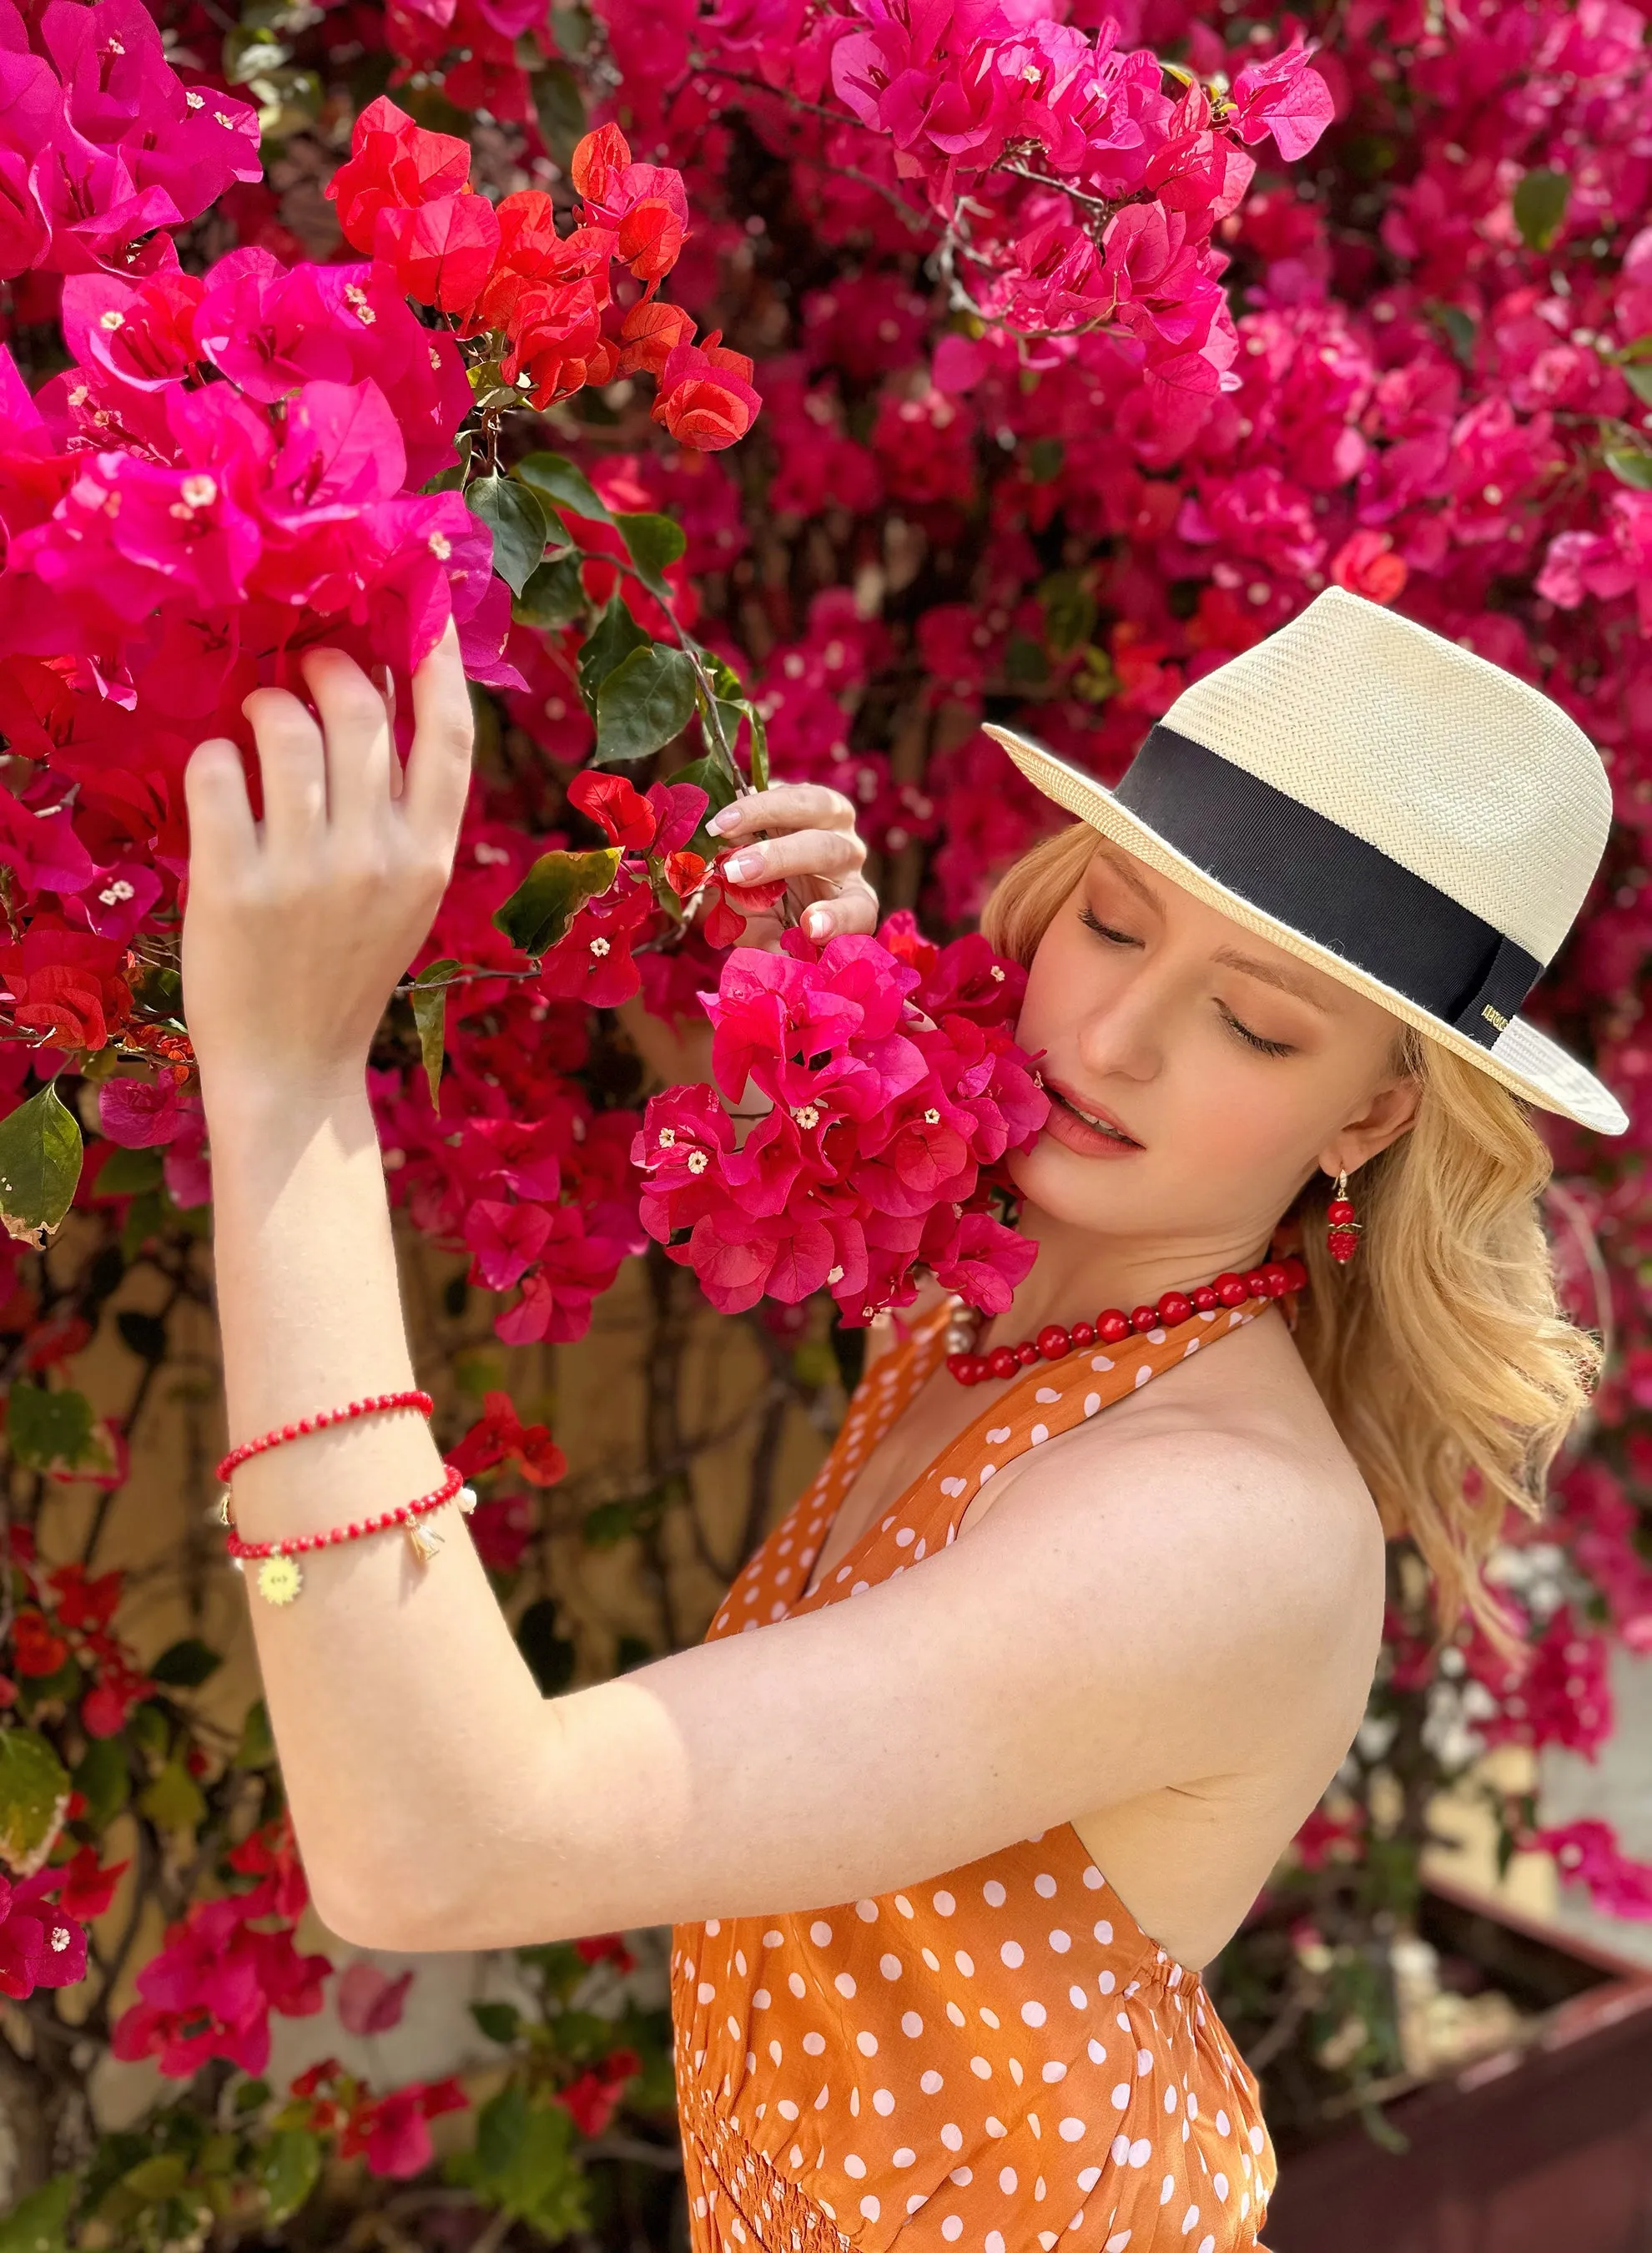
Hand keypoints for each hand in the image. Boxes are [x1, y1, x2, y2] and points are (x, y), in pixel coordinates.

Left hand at [181, 624, 473, 1105]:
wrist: (294, 1067)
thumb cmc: (346, 970)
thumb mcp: (405, 895)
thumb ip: (404, 811)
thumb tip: (380, 693)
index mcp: (431, 857)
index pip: (449, 733)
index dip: (435, 657)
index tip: (421, 604)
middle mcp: (376, 858)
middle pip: (359, 710)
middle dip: (327, 667)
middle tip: (305, 667)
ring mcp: (304, 873)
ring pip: (284, 728)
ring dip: (264, 704)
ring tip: (257, 720)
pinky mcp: (233, 885)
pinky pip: (216, 772)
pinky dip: (212, 757)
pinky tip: (218, 776)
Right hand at [704, 780, 878, 947]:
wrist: (748, 875)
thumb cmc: (763, 915)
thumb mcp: (764, 935)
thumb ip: (770, 947)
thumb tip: (776, 962)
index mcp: (851, 902)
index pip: (858, 910)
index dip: (838, 919)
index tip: (810, 928)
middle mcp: (849, 859)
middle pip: (827, 851)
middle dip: (781, 859)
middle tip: (739, 872)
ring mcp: (833, 820)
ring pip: (813, 806)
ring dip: (763, 815)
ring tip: (722, 831)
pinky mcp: (807, 795)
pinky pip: (787, 790)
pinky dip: (751, 802)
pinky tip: (722, 818)